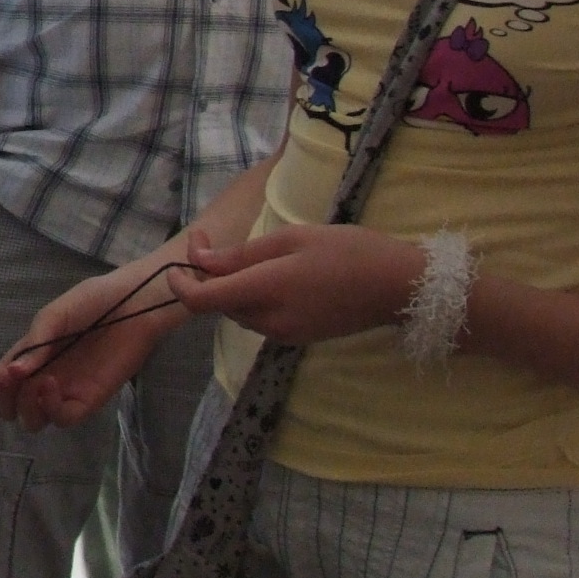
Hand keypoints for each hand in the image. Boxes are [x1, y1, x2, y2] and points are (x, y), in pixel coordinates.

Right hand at [0, 258, 188, 430]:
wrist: (132, 304)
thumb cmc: (92, 302)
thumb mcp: (55, 314)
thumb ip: (35, 343)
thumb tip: (13, 373)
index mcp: (27, 357)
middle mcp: (41, 379)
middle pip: (10, 409)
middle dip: (3, 400)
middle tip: (10, 378)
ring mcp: (65, 392)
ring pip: (33, 421)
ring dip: (26, 407)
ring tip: (38, 382)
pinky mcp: (89, 401)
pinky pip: (62, 419)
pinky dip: (51, 408)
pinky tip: (53, 384)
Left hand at [172, 224, 424, 346]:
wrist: (399, 287)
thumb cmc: (348, 252)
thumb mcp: (292, 239)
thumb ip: (242, 254)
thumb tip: (200, 261)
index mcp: (265, 292)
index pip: (201, 300)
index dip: (180, 283)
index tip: (179, 259)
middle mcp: (269, 322)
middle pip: (218, 304)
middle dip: (207, 276)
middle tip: (212, 240)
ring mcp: (284, 334)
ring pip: (238, 312)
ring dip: (230, 287)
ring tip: (247, 255)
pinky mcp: (298, 338)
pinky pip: (260, 319)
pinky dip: (252, 298)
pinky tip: (271, 275)